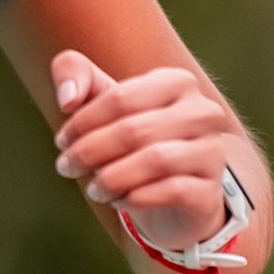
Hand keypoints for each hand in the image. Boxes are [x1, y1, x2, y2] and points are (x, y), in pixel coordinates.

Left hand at [49, 50, 229, 248]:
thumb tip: (67, 99)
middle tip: (66, 167)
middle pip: (134, 130)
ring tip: (92, 188)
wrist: (171, 196)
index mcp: (176, 82)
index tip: (62, 141)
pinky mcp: (210, 190)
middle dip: (89, 151)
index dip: (83, 121)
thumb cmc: (130, 140)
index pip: (121, 98)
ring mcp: (212, 152)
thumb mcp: (100, 100)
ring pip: (156, 160)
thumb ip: (73, 73)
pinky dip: (135, 197)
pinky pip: (172, 191)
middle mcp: (202, 113)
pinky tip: (118, 200)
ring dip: (111, 177)